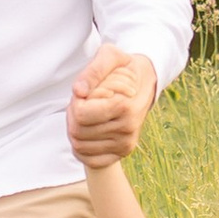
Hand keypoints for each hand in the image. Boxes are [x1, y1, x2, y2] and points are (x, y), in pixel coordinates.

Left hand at [67, 45, 156, 166]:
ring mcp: (127, 143)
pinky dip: (81, 149)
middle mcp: (128, 128)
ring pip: (80, 146)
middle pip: (78, 132)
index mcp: (125, 106)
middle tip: (83, 103)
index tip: (84, 93)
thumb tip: (79, 91)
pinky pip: (91, 161)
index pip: (81, 115)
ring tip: (87, 114)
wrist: (145, 82)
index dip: (75, 102)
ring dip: (76, 130)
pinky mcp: (123, 152)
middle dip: (73, 115)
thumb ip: (93, 70)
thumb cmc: (123, 68)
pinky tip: (87, 132)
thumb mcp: (110, 56)